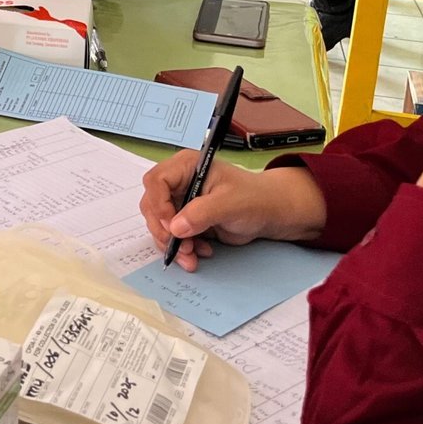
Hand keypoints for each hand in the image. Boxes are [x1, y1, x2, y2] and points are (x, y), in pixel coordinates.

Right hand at [139, 153, 327, 272]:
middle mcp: (178, 182)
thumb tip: (175, 228)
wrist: (270, 214)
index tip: (171, 227)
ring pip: (159, 224)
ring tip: (192, 257)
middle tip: (181, 247)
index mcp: (186, 166)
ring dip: (173, 244)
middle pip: (152, 205)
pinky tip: (200, 252)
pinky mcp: (185, 220)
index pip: (156, 181)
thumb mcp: (230, 203)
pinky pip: (172, 237)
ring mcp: (180, 202)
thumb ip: (202, 213)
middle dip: (163, 230)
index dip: (158, 204)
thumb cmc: (255, 199)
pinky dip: (182, 248)